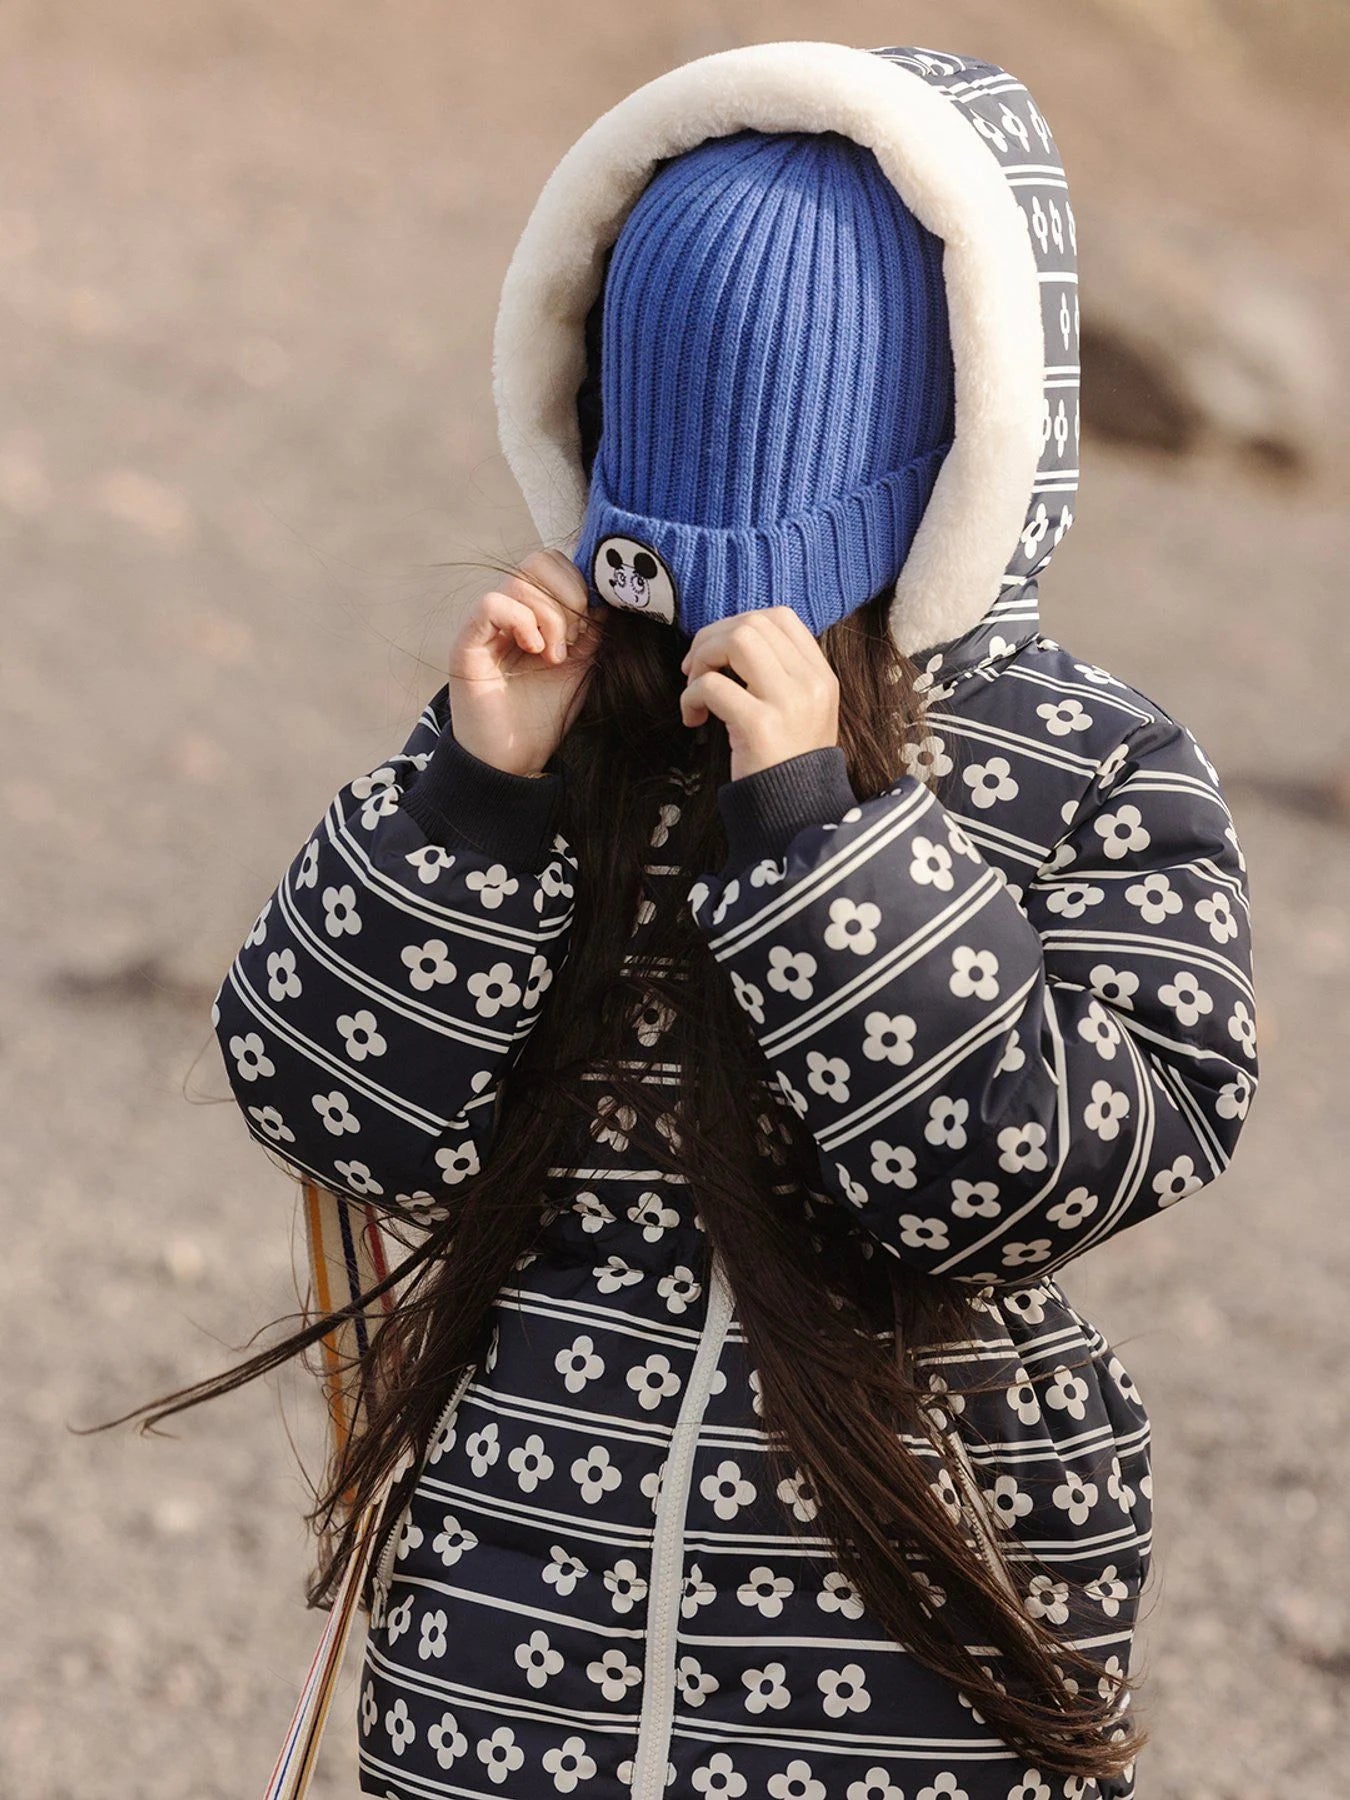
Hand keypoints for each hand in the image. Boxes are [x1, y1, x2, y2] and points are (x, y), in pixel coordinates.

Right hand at [447, 549, 600, 775]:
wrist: (514, 759)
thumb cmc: (543, 715)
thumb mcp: (581, 665)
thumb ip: (592, 628)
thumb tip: (607, 595)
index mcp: (533, 612)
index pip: (554, 563)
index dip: (578, 585)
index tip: (588, 629)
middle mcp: (508, 611)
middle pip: (538, 560)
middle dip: (568, 597)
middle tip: (572, 641)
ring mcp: (486, 625)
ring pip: (520, 582)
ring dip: (550, 619)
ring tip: (553, 657)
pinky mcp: (467, 642)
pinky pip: (492, 604)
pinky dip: (521, 622)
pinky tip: (533, 651)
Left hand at [679, 608, 839, 781]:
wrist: (798, 814)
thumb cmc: (788, 764)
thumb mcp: (800, 711)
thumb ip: (779, 675)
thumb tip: (729, 642)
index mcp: (821, 675)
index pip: (779, 617)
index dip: (738, 624)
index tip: (719, 652)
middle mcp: (810, 683)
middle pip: (752, 624)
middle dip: (711, 639)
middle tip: (695, 670)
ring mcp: (788, 703)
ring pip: (736, 641)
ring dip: (703, 658)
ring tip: (694, 689)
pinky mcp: (760, 726)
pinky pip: (712, 686)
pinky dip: (690, 696)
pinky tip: (693, 717)